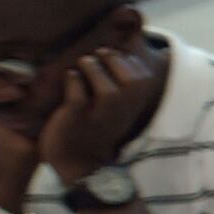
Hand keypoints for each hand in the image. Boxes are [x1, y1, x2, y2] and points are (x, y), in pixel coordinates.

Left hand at [37, 44, 160, 181]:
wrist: (75, 161)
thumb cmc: (95, 126)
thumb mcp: (115, 108)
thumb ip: (121, 85)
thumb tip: (116, 52)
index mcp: (132, 107)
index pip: (143, 79)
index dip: (131, 62)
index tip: (117, 55)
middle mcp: (121, 113)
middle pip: (133, 83)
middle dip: (116, 61)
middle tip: (99, 54)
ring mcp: (99, 118)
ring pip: (108, 92)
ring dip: (95, 69)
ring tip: (84, 61)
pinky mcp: (76, 120)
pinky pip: (77, 99)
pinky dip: (73, 82)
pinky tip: (70, 76)